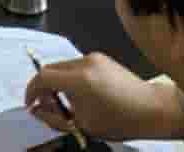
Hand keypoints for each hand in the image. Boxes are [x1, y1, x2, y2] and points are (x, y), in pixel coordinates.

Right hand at [24, 54, 183, 140]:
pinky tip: (80, 95)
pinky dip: (71, 78)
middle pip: (50, 69)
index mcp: (79, 79)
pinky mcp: (101, 58)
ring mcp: (93, 58)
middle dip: (44, 87)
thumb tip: (37, 111)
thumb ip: (55, 118)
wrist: (152, 109)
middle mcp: (84, 62)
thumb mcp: (83, 125)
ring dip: (57, 83)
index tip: (31, 104)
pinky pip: (76, 66)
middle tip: (46, 106)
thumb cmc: (120, 120)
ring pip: (63, 67)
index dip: (32, 91)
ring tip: (66, 103)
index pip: (42, 77)